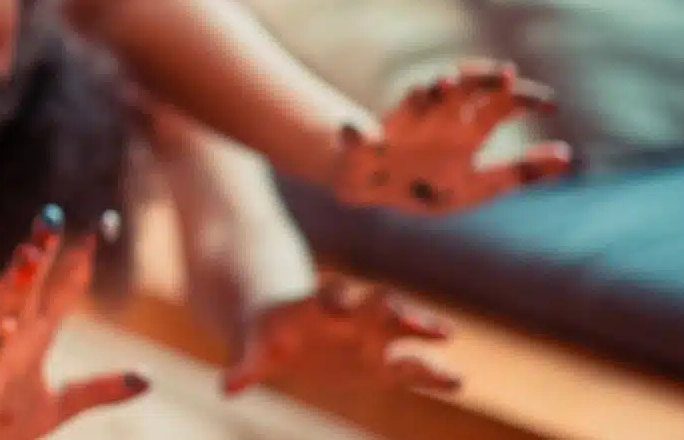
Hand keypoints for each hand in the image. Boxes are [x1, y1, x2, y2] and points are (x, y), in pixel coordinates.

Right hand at [0, 207, 148, 439]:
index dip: (79, 259)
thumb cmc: (2, 423)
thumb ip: (100, 390)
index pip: (61, 290)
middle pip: (27, 285)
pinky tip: (4, 327)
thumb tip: (147, 378)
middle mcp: (10, 337)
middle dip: (40, 249)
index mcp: (34, 337)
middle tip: (53, 215)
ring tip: (29, 255)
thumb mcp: (60, 406)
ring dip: (14, 282)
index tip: (100, 226)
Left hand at [224, 277, 458, 395]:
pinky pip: (415, 366)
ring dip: (422, 325)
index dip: (335, 296)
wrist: (287, 334)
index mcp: (315, 310)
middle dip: (388, 304)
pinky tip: (457, 381)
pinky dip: (433, 374)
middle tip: (404, 312)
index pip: (328, 296)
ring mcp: (374, 335)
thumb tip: (226, 388)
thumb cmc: (272, 339)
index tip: (340, 299)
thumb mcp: (256, 352)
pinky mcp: (386, 362)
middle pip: (373, 302)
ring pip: (403, 324)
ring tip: (446, 332)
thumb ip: (246, 367)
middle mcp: (350, 316)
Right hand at [331, 61, 572, 212]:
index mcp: (467, 131)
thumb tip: (570, 157)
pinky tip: (353, 131)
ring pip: (420, 99)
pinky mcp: (364, 145)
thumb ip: (520, 171)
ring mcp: (401, 128)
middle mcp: (437, 120)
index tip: (554, 105)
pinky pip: (355, 137)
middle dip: (483, 80)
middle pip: (466, 90)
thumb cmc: (429, 185)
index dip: (525, 99)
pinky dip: (354, 133)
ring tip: (442, 84)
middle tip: (506, 75)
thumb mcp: (480, 186)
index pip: (500, 104)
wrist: (374, 187)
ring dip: (430, 92)